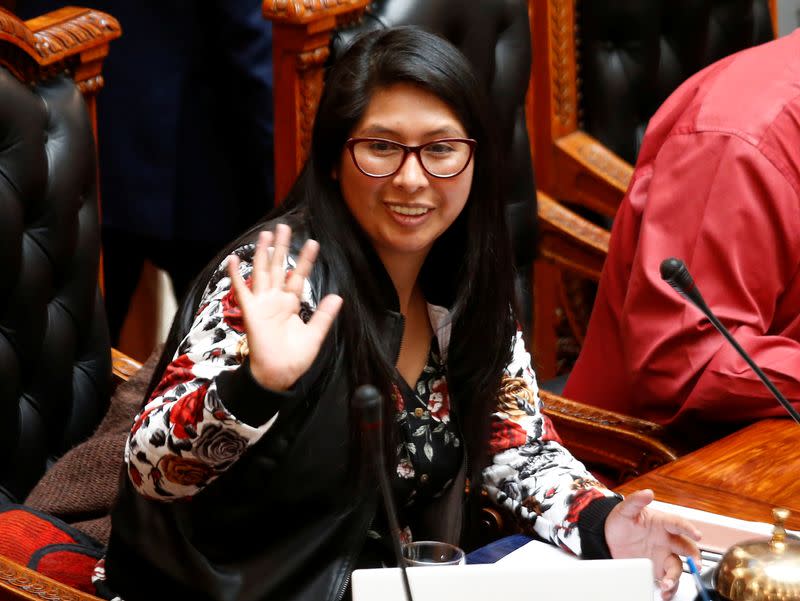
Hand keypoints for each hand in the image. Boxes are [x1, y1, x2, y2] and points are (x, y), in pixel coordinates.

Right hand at [227, 223, 342, 390]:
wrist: (279, 374)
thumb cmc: (295, 358)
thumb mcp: (315, 334)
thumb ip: (324, 315)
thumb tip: (338, 296)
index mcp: (291, 304)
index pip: (299, 276)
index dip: (305, 260)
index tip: (313, 243)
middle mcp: (276, 300)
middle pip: (279, 268)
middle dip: (282, 248)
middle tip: (285, 227)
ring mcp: (262, 304)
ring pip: (263, 273)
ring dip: (263, 254)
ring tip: (266, 234)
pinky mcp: (251, 312)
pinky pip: (242, 291)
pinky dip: (237, 276)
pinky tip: (234, 260)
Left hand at [605, 489, 700, 600]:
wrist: (608, 538)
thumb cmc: (620, 521)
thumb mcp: (624, 510)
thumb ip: (636, 501)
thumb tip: (648, 492)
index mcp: (662, 523)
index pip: (678, 524)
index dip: (688, 528)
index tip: (697, 534)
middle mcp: (667, 540)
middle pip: (686, 548)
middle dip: (694, 557)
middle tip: (695, 565)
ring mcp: (663, 556)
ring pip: (678, 567)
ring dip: (676, 577)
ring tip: (667, 584)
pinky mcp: (657, 569)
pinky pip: (668, 580)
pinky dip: (669, 588)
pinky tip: (664, 592)